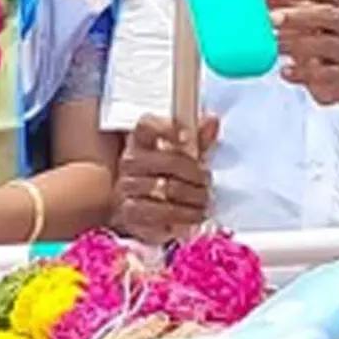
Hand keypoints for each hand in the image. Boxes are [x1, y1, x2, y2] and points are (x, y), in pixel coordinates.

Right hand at [111, 114, 217, 245]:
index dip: (167, 128)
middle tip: (207, 181)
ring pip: (168, 189)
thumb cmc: (164, 177)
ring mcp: (126, 187)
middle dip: (195, 173)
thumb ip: (198, 139)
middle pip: (169, 161)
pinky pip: (161, 214)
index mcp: (140, 141)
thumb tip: (212, 120)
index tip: (187, 137)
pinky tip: (194, 217)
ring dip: (194, 197)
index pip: (147, 125)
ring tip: (205, 202)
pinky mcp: (130, 213)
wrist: (140, 208)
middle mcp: (129, 162)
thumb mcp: (182, 156)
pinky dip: (183, 217)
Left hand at [268, 0, 338, 114]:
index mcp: (334, 6)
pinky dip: (303, 72)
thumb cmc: (320, 36)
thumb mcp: (305, 18)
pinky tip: (285, 70)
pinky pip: (324, 74)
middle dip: (299, 15)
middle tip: (272, 18)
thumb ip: (286, 5)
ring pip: (327, 44)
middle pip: (328, 15)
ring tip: (274, 44)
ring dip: (297, 43)